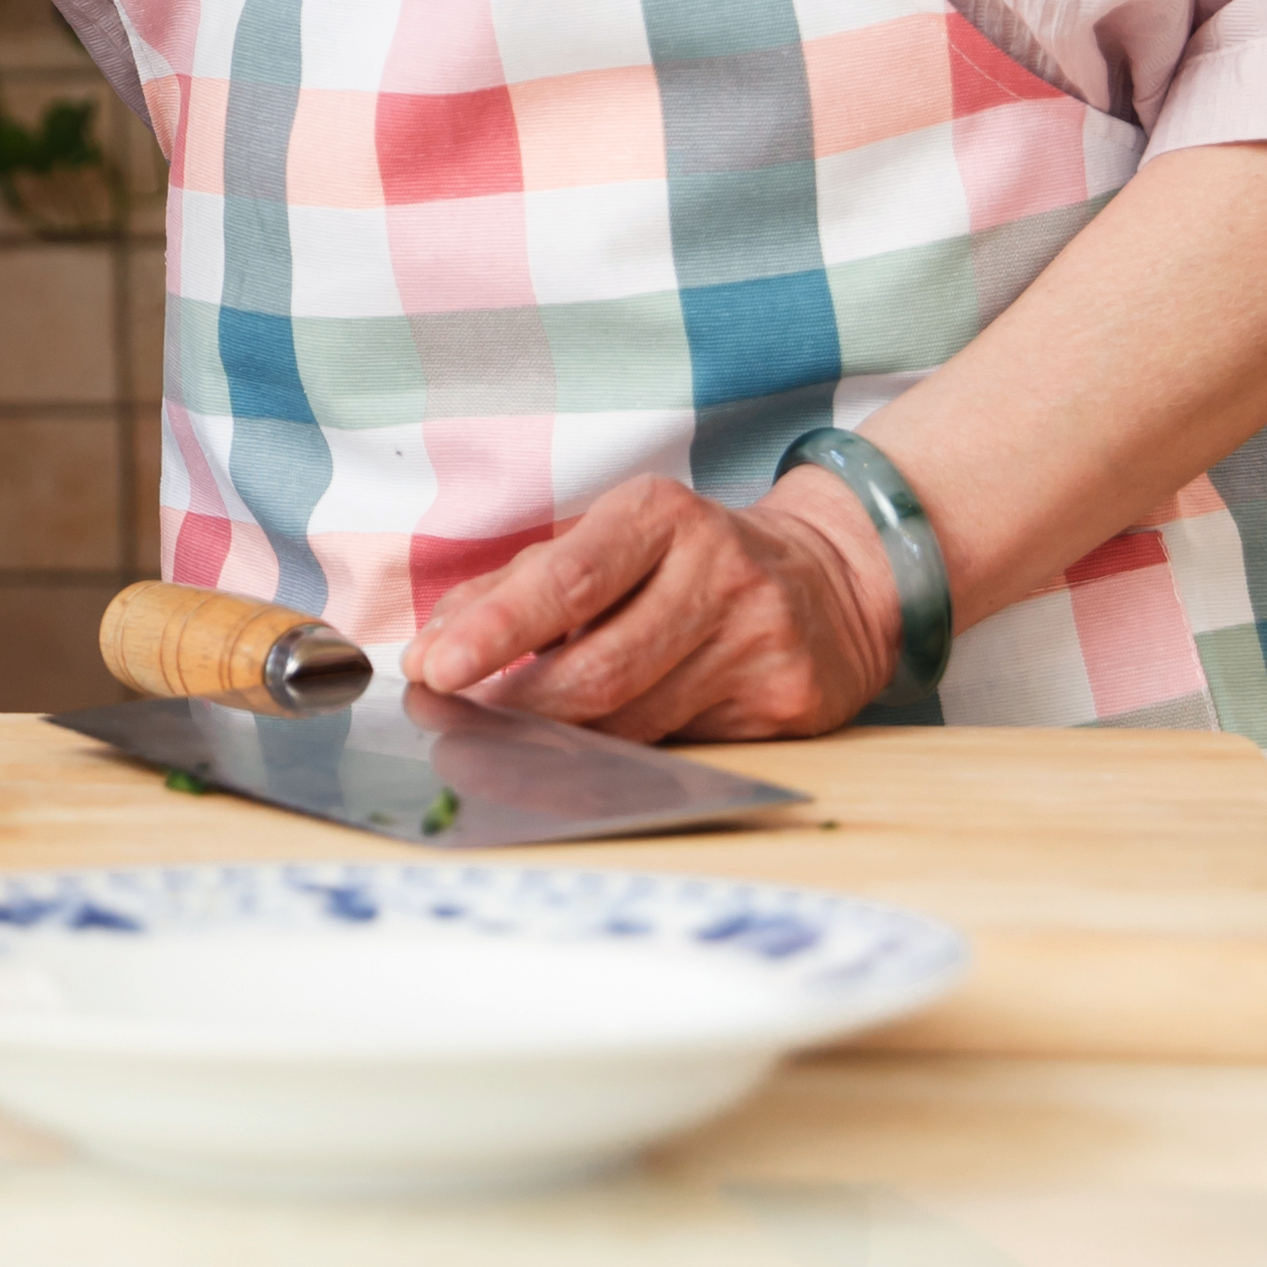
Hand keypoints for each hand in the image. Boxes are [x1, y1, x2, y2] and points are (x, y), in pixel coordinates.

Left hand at [397, 470, 903, 743]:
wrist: (833, 580)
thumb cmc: (686, 561)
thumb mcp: (610, 543)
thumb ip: (520, 586)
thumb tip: (433, 647)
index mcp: (660, 514)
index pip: (566, 580)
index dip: (495, 630)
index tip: (434, 668)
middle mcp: (717, 569)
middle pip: (598, 667)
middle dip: (516, 707)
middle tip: (458, 724)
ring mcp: (759, 638)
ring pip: (633, 720)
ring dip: (558, 739)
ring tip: (511, 739)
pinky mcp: (787, 699)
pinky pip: (679, 745)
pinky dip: (622, 752)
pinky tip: (599, 747)